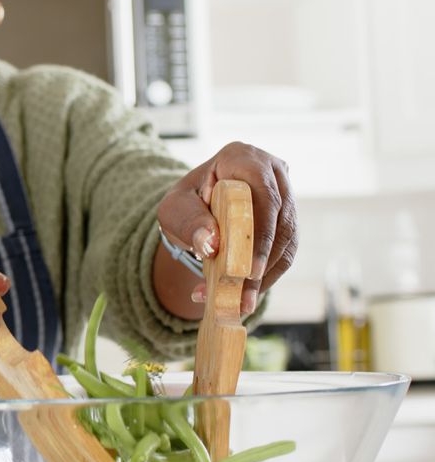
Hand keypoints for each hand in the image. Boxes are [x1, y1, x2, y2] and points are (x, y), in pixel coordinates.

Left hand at [158, 142, 297, 314]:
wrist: (194, 209)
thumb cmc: (185, 203)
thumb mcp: (174, 209)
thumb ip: (189, 222)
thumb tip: (211, 244)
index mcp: (243, 158)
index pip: (263, 196)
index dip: (261, 235)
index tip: (248, 270)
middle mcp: (272, 173)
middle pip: (280, 222)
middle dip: (261, 265)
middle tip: (242, 298)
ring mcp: (285, 196)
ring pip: (287, 241)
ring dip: (265, 277)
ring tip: (239, 304)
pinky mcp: (287, 221)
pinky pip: (285, 253)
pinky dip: (265, 278)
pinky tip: (244, 296)